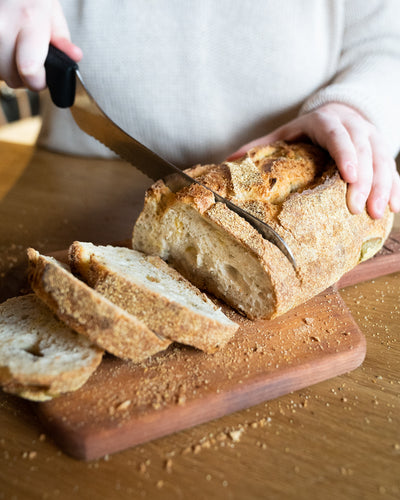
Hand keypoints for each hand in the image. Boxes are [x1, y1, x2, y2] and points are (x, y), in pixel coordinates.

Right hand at [0, 0, 81, 90]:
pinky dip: (0, 61)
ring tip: (15, 51)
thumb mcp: (50, 10)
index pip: (30, 70)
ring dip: (8, 69)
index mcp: (29, 20)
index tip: (43, 78)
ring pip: (0, 73)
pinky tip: (5, 48)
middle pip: (12, 78)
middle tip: (29, 62)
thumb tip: (74, 57)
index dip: (38, 82)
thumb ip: (62, 38)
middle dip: (24, 77)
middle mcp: (3, 26)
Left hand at [228, 103, 399, 219]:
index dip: (346, 155)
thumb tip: (228, 159)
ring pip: (384, 161)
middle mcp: (355, 127)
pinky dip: (396, 188)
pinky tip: (396, 208)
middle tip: (359, 208)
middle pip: (365, 153)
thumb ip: (262, 145)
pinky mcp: (383, 152)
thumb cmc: (309, 128)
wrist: (342, 110)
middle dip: (365, 181)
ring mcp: (372, 139)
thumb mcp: (286, 132)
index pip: (338, 137)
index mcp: (327, 122)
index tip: (349, 176)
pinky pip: (394, 170)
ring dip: (384, 188)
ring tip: (378, 214)